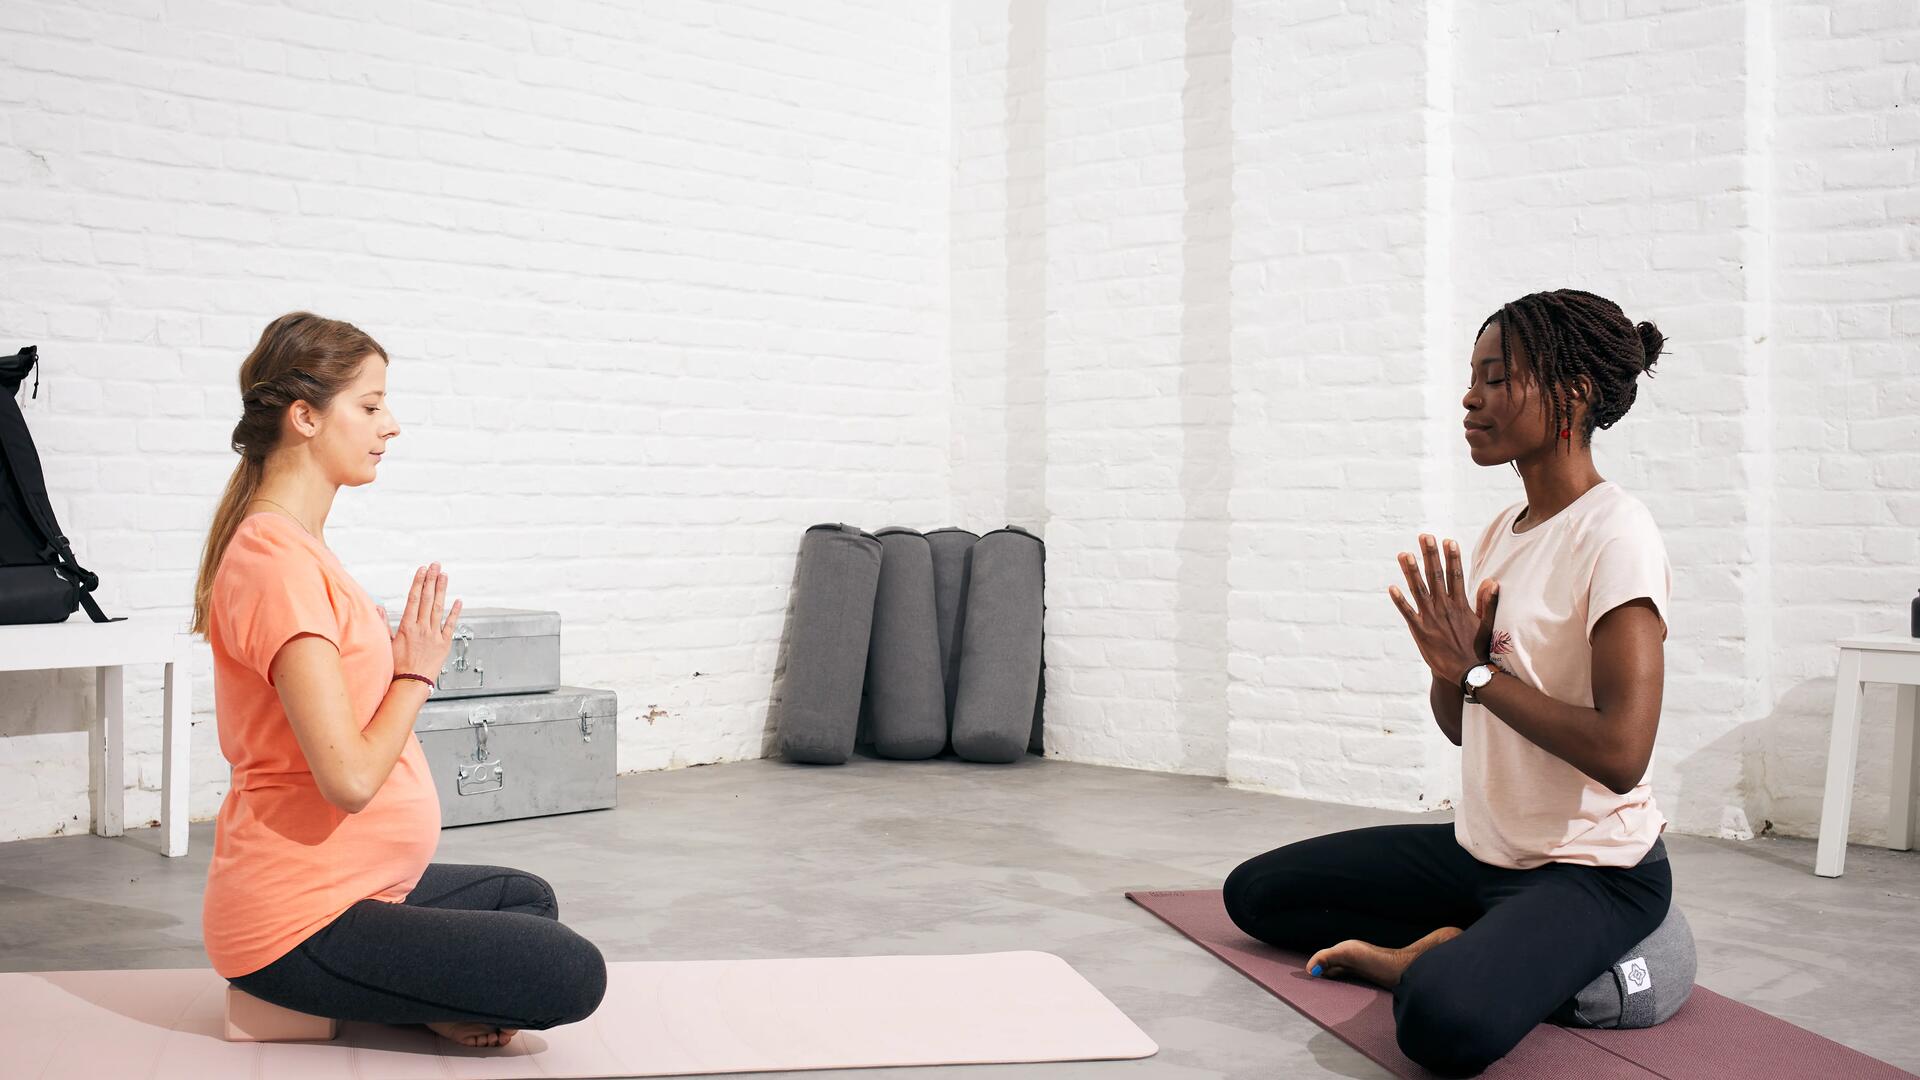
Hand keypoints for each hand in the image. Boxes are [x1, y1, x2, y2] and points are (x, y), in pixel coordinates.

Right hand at [391, 563, 461, 679]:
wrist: (410, 684)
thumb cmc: (397, 667)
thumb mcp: (385, 644)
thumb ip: (383, 624)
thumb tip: (378, 607)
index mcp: (407, 626)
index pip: (414, 598)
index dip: (418, 582)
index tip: (422, 570)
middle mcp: (422, 628)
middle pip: (427, 599)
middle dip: (431, 580)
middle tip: (435, 565)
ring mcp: (434, 635)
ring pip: (438, 608)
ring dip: (442, 590)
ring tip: (444, 576)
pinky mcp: (444, 644)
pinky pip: (450, 625)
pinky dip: (455, 612)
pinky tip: (458, 601)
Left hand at [1389, 535, 1498, 686]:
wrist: (1466, 673)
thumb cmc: (1476, 648)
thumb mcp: (1486, 624)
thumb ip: (1486, 602)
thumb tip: (1492, 581)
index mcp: (1460, 605)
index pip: (1455, 575)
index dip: (1451, 557)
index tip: (1448, 540)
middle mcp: (1444, 608)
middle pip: (1435, 576)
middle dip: (1430, 555)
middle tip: (1424, 536)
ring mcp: (1431, 619)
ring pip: (1419, 590)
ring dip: (1411, 571)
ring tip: (1404, 554)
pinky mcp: (1420, 631)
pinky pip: (1407, 613)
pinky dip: (1400, 600)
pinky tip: (1391, 587)